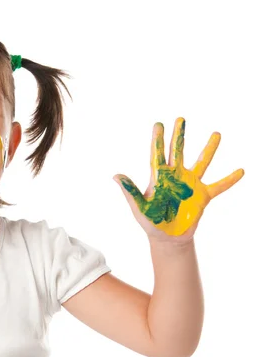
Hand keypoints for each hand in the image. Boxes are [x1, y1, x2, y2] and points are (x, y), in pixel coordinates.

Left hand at [114, 117, 243, 239]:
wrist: (166, 238)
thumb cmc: (150, 222)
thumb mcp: (139, 207)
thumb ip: (130, 191)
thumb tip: (116, 176)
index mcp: (158, 178)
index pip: (157, 155)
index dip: (157, 140)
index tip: (158, 125)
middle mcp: (175, 177)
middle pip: (178, 152)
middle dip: (179, 136)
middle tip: (181, 118)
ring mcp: (190, 185)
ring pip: (201, 162)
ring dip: (209, 149)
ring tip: (216, 134)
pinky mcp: (202, 197)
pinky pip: (219, 186)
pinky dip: (229, 180)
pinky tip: (241, 171)